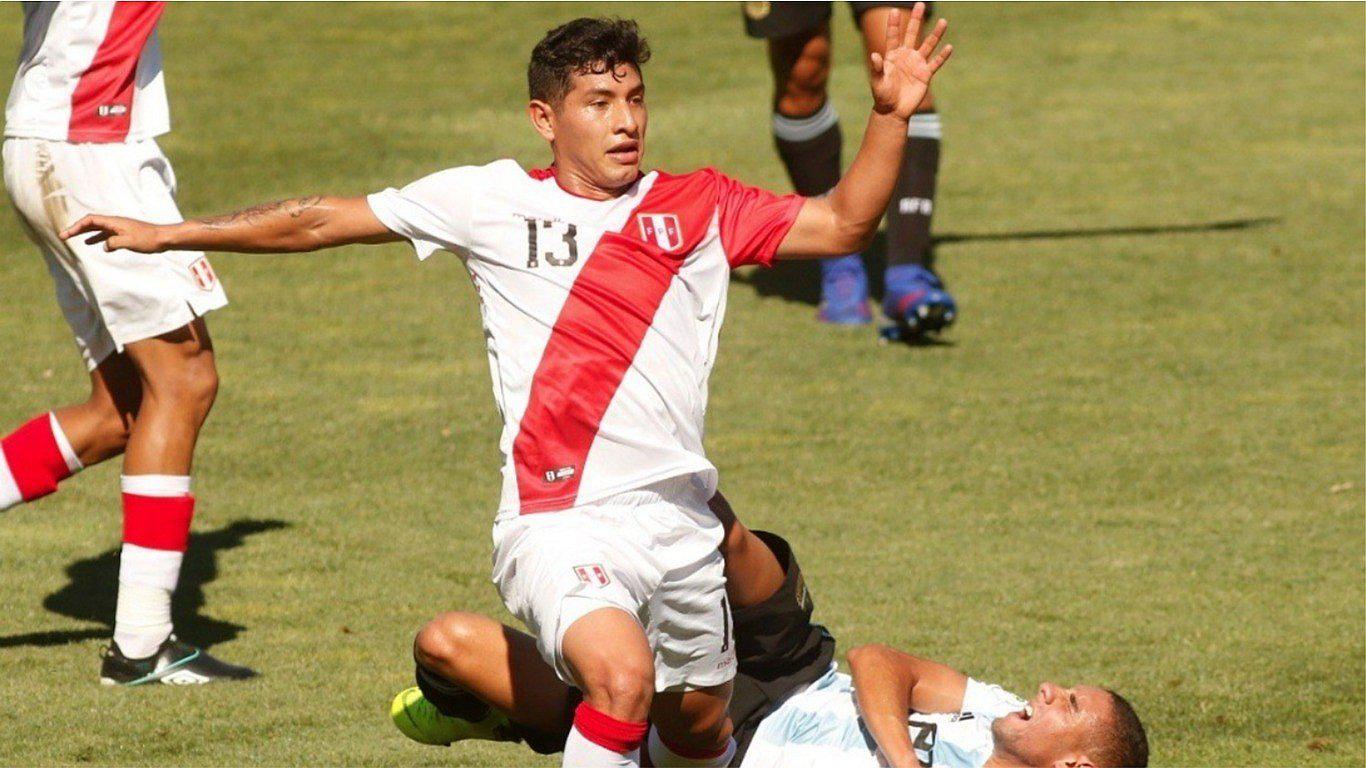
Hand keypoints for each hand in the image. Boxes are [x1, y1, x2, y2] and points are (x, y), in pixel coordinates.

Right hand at [60, 214, 167, 252]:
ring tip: (72, 239)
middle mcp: (115, 223)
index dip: (76, 226)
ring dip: (84, 233)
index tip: (66, 235)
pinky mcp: (124, 234)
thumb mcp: (130, 242)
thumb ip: (114, 243)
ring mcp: (119, 228)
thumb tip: (103, 246)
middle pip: (91, 223)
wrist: (164, 238)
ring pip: (97, 228)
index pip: (90, 220)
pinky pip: (106, 234)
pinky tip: (93, 244)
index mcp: (114, 222)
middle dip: (76, 229)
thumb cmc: (148, 239)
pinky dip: (97, 238)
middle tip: (63, 237)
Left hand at [869, 3, 952, 119]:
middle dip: (916, 20)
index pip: (893, 36)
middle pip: (912, 34)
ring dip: (936, 34)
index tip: (894, 11)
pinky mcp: (925, 74)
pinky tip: (949, 47)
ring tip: (943, 21)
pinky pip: (935, 63)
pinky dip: (942, 56)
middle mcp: (906, 56)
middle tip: (920, 5)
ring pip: (928, 45)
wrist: (893, 110)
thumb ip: (877, 69)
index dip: (894, 24)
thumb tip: (874, 55)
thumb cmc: (883, 96)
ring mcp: (917, 64)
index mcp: (892, 55)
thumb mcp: (877, 82)